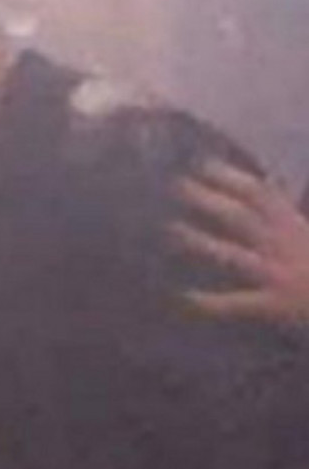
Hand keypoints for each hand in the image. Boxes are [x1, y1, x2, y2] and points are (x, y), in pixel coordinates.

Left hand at [171, 158, 308, 322]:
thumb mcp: (303, 231)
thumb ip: (283, 211)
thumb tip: (266, 181)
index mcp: (290, 224)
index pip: (259, 194)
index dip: (232, 177)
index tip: (203, 164)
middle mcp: (281, 244)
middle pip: (241, 217)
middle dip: (210, 200)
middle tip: (178, 187)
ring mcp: (275, 274)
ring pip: (234, 255)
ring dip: (203, 242)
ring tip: (173, 230)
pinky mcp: (272, 304)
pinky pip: (236, 302)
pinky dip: (210, 301)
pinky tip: (185, 298)